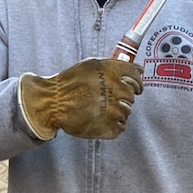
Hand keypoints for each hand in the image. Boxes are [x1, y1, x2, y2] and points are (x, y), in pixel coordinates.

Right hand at [17, 58, 142, 139]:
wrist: (52, 102)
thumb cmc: (69, 84)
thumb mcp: (91, 66)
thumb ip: (116, 65)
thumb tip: (140, 68)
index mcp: (110, 72)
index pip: (135, 75)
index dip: (137, 81)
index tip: (137, 87)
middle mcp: (114, 89)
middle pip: (131, 95)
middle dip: (123, 97)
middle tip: (109, 99)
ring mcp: (112, 110)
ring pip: (126, 111)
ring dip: (117, 111)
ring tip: (100, 110)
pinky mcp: (108, 127)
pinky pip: (120, 127)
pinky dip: (113, 125)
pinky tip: (100, 119)